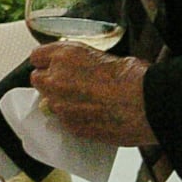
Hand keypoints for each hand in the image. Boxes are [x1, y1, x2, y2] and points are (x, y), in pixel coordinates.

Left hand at [28, 43, 155, 146]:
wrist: (145, 104)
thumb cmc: (132, 76)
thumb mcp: (103, 56)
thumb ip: (81, 62)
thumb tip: (79, 69)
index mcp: (65, 55)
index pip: (37, 57)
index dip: (46, 62)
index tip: (52, 65)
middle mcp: (56, 79)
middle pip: (37, 79)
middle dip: (49, 82)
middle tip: (68, 84)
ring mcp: (60, 105)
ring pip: (48, 103)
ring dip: (60, 101)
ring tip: (84, 102)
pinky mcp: (70, 126)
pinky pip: (63, 120)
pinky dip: (72, 118)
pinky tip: (91, 115)